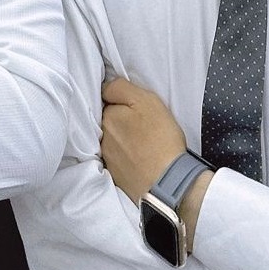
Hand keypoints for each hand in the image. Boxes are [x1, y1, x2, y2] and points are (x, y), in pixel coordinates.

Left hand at [100, 77, 188, 202]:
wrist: (166, 182)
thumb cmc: (160, 138)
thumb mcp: (146, 101)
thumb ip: (121, 89)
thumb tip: (106, 88)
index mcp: (107, 116)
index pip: (107, 97)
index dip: (122, 99)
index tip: (135, 106)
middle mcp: (102, 136)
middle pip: (108, 118)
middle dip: (119, 117)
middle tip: (141, 124)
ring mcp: (106, 156)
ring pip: (111, 138)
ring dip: (121, 137)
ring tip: (141, 142)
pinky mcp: (114, 174)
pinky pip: (116, 157)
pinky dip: (124, 155)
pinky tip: (138, 157)